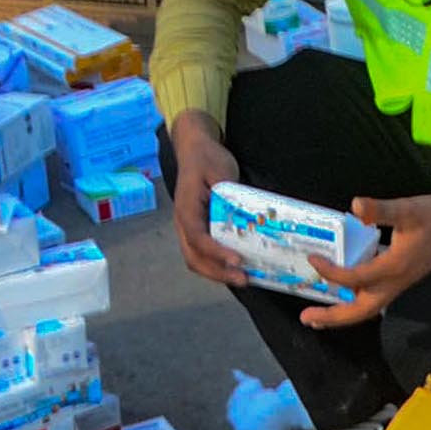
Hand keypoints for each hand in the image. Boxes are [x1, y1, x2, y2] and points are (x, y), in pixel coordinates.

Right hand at [165, 113, 246, 288]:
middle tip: (243, 278)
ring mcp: (189, 228)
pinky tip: (237, 268)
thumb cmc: (206, 158)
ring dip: (217, 273)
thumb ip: (229, 191)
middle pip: (193, 257)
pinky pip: (203, 253)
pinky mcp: (199, 229)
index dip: (216, 252)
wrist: (194, 150)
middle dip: (217, 272)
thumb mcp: (220, 169)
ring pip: (196, 259)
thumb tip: (246, 214)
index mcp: (186, 207)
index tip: (236, 260)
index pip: (197, 237)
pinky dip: (218, 265)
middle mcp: (183, 222)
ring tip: (243, 279)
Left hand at [299, 192, 430, 328]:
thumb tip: (356, 205)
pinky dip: (354, 301)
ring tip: (318, 316)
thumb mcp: (409, 209)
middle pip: (359, 311)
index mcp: (393, 267)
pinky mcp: (400, 279)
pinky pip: (373, 299)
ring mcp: (398, 284)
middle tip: (306, 318)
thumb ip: (382, 210)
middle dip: (332, 317)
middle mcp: (393, 282)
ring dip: (342, 314)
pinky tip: (344, 292)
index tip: (313, 258)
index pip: (354, 278)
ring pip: (366, 308)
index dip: (331, 272)